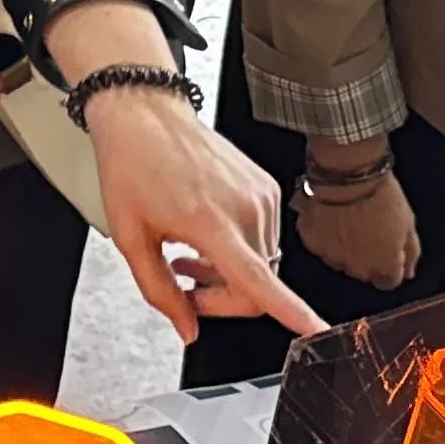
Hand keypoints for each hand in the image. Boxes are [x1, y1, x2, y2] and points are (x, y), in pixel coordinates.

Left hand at [79, 84, 318, 346]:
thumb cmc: (132, 165)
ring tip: (187, 254)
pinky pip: (263, 237)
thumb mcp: (131, 237)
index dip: (291, 312)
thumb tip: (187, 329)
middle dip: (222, 298)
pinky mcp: (267, 186)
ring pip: (263, 263)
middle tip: (186, 286)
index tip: (313, 330)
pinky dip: (238, 247)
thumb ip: (160, 292)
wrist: (144, 113)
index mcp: (211, 222)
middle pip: (258, 285)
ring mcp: (261, 195)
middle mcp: (245, 208)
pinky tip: (204, 234)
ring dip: (228, 273)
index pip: (259, 280)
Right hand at [292, 157, 419, 292]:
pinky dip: (325, 235)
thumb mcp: (408, 223)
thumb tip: (408, 272)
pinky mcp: (311, 241)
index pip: (388, 282)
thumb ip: (410, 253)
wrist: (347, 174)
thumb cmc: (380, 195)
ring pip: (340, 260)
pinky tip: (332, 216)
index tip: (389, 248)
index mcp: (383, 266)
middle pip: (363, 272)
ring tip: (348, 220)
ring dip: (345, 247)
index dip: (391, 265)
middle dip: (367, 256)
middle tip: (369, 228)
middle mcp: (356, 268)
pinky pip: (320, 244)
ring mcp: (331, 256)